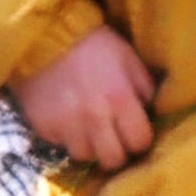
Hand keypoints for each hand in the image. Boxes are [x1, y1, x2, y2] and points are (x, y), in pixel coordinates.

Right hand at [12, 24, 159, 169]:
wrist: (45, 36)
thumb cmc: (95, 45)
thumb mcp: (129, 58)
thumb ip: (145, 88)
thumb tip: (151, 114)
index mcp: (119, 98)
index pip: (139, 142)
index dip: (139, 140)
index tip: (134, 132)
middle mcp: (93, 116)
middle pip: (113, 160)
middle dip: (117, 151)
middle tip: (113, 138)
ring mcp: (66, 124)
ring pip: (85, 156)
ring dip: (90, 146)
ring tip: (89, 129)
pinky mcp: (44, 127)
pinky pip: (60, 145)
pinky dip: (66, 137)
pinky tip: (67, 120)